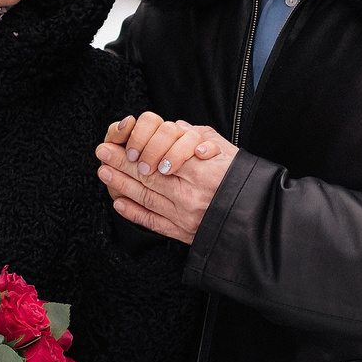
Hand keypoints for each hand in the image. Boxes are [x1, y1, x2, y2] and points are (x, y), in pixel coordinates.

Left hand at [96, 112, 235, 244]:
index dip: (135, 149)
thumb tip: (175, 128)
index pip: (160, 158)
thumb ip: (199, 139)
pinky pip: (153, 222)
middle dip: (121, 164)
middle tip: (102, 152)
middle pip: (147, 177)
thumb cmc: (245, 180)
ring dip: (121, 185)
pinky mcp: (183, 233)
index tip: (117, 141)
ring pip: (145, 197)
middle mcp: (190, 195)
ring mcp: (184, 217)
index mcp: (202, 172)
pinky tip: (119, 204)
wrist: (260, 218)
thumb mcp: (227, 151)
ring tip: (104, 172)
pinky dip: (134, 213)